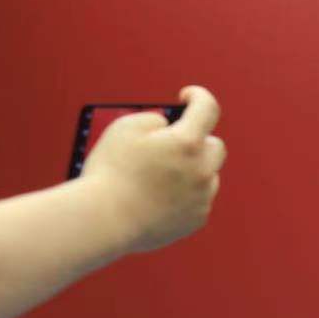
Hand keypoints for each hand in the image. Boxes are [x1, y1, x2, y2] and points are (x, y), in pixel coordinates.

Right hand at [79, 85, 225, 253]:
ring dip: (192, 169)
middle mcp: (202, 169)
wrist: (104, 221)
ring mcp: (201, 197)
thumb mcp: (124, 127)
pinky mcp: (196, 219)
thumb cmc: (110, 172)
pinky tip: (160, 196)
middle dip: (197, 140)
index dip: (198, 97)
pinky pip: (199, 199)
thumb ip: (153, 119)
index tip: (187, 97)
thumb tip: (168, 126)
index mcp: (186, 142)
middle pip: (215, 145)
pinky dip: (186, 194)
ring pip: (208, 175)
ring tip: (161, 175)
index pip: (208, 108)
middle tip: (173, 143)